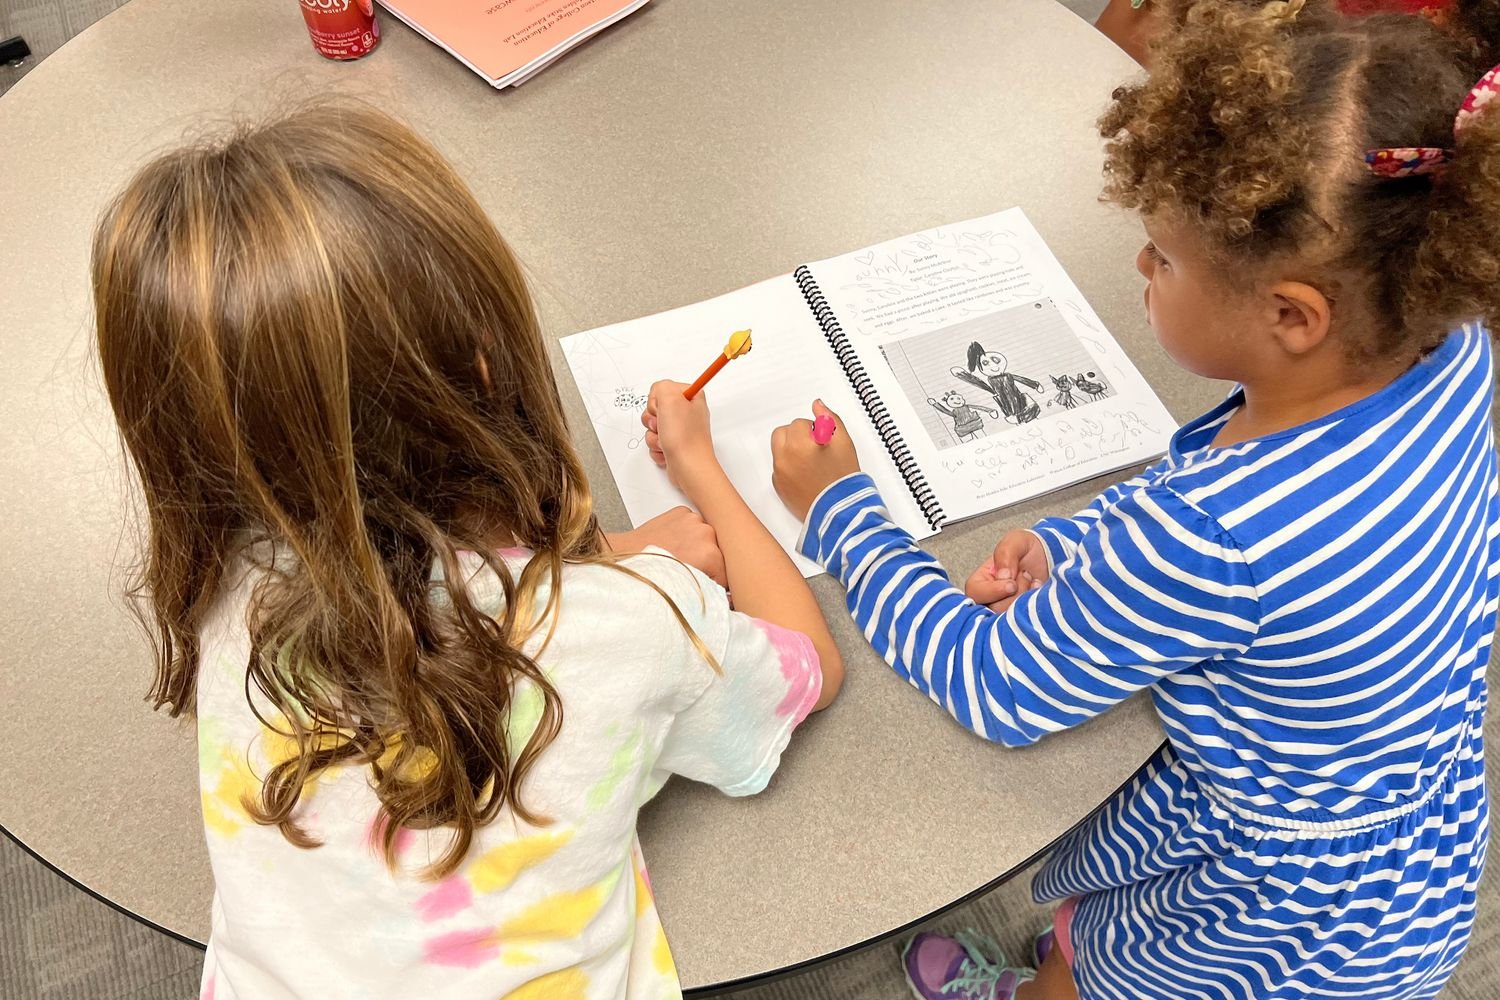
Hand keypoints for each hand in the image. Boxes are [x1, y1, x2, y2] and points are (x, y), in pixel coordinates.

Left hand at [605, 506, 725, 586]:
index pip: (727, 573)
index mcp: (711, 554)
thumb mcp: (686, 588)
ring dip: (699, 546)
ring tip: (680, 556)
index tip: (706, 584)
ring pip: (707, 537)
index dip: (717, 583)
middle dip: (708, 564)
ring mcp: (694, 519)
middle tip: (689, 570)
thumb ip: (710, 590)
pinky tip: (674, 542)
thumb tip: (727, 598)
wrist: (625, 555)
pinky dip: (687, 533)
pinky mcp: (682, 511)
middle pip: (718, 553)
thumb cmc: (652, 574)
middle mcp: (706, 532)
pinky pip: (693, 525)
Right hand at [642, 380, 720, 496]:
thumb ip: (660, 387)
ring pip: (652, 426)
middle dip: (653, 420)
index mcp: (691, 397)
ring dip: (654, 436)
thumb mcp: (670, 398)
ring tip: (666, 441)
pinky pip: (655, 441)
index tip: (664, 408)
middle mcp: (687, 412)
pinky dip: (657, 448)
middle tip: (664, 426)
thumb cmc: (685, 437)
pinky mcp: (674, 443)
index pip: (661, 389)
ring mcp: (680, 429)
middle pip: (655, 409)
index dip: (657, 401)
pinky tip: (667, 451)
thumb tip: (657, 393)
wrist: (689, 467)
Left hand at [771, 400, 860, 521]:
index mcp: (797, 444)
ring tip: (811, 463)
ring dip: (791, 450)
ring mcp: (779, 474)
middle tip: (815, 448)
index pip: (798, 424)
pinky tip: (806, 475)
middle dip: (796, 436)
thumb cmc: (843, 479)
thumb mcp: (843, 442)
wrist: (840, 511)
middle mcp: (783, 458)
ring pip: (779, 451)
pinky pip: (779, 468)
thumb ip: (829, 418)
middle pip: (782, 434)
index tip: (823, 441)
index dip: (814, 430)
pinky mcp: (779, 488)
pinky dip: (789, 467)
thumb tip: (818, 405)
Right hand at [965, 530, 1048, 611]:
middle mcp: (989, 599)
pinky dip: (1034, 605)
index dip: (994, 591)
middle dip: (1015, 593)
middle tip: (1025, 575)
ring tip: (1031, 581)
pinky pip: (1024, 621)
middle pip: (993, 608)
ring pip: (1009, 617)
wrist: (1051, 559)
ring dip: (1025, 597)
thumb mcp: (1015, 541)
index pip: (975, 593)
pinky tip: (1038, 591)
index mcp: (980, 581)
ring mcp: (1005, 611)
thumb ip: (1005, 554)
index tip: (1012, 584)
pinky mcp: (1020, 619)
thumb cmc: (1028, 549)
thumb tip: (1003, 576)